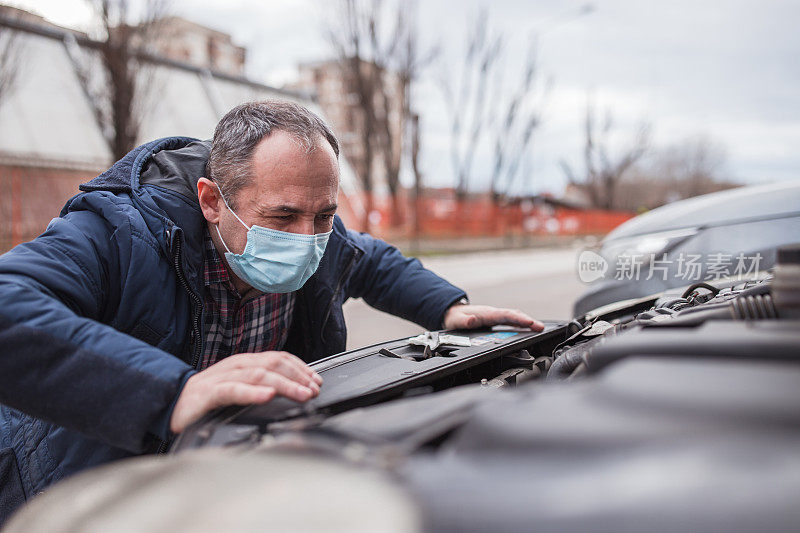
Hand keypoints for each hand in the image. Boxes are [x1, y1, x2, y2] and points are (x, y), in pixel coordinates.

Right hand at [170, 351, 322, 433]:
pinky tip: (267, 396)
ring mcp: (223, 377)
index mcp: (246, 363)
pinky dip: (253, 392)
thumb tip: (292, 391)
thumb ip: (262, 386)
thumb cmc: (208, 398)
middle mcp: (237, 366)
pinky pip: (234, 390)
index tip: (317, 381)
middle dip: (298, 376)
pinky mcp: (209, 393)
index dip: (301, 368)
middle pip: (274, 364)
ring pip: (259, 375)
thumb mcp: (240, 388)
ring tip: (301, 394)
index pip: (279, 358)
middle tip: (315, 390)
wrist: (173, 404)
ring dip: (285, 385)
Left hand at [443, 304, 544, 330]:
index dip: (518, 319)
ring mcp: (495, 316)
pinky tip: (528, 328)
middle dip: (528, 321)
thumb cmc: (454, 318)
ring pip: (514, 318)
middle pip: (514, 315)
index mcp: (486, 314)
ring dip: (527, 322)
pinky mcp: (495, 320)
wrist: (451, 314)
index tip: (529, 322)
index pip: (505, 315)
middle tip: (541, 327)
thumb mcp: (455, 321)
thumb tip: (472, 320)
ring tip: (540, 329)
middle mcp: (493, 313)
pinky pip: (510, 321)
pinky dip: (520, 323)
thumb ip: (463, 321)